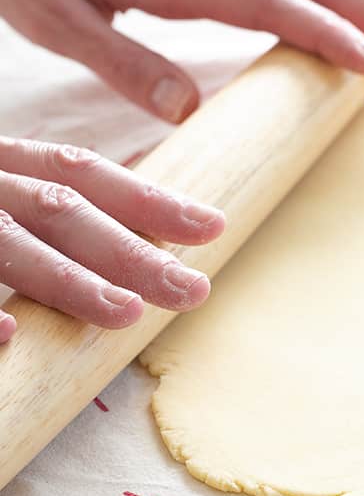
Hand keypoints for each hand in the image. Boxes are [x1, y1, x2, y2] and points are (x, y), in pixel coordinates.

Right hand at [0, 136, 224, 342]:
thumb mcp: (12, 193)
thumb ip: (60, 207)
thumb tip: (144, 241)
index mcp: (11, 164)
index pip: (85, 174)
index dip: (149, 199)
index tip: (212, 226)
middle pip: (59, 210)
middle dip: (129, 251)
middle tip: (191, 289)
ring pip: (7, 243)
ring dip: (68, 280)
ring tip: (126, 311)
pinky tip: (11, 331)